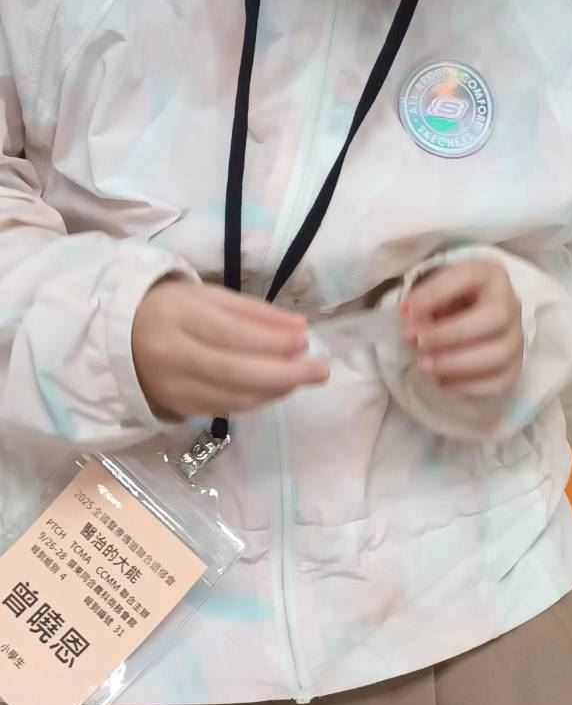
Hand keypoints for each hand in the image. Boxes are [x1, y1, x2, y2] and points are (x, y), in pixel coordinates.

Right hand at [132, 280, 328, 419]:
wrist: (117, 340)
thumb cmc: (171, 310)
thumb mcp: (207, 296)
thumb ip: (253, 312)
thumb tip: (299, 328)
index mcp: (177, 316)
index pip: (232, 334)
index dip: (272, 341)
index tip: (306, 340)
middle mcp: (171, 355)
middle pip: (235, 372)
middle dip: (284, 373)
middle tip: (320, 370)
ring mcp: (173, 387)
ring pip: (233, 397)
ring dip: (275, 389)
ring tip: (303, 377)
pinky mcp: (178, 408)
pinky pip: (225, 408)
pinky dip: (257, 400)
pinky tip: (277, 388)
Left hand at [401, 261, 523, 396]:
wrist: (470, 320)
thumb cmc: (448, 302)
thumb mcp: (434, 291)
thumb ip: (422, 303)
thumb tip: (410, 324)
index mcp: (490, 275)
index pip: (468, 276)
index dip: (435, 293)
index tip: (405, 310)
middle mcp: (511, 304)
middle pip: (494, 318)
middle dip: (449, 333)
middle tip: (416, 342)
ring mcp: (517, 339)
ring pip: (498, 354)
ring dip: (455, 363)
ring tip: (423, 365)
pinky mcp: (514, 369)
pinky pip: (498, 382)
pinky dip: (466, 385)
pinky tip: (441, 380)